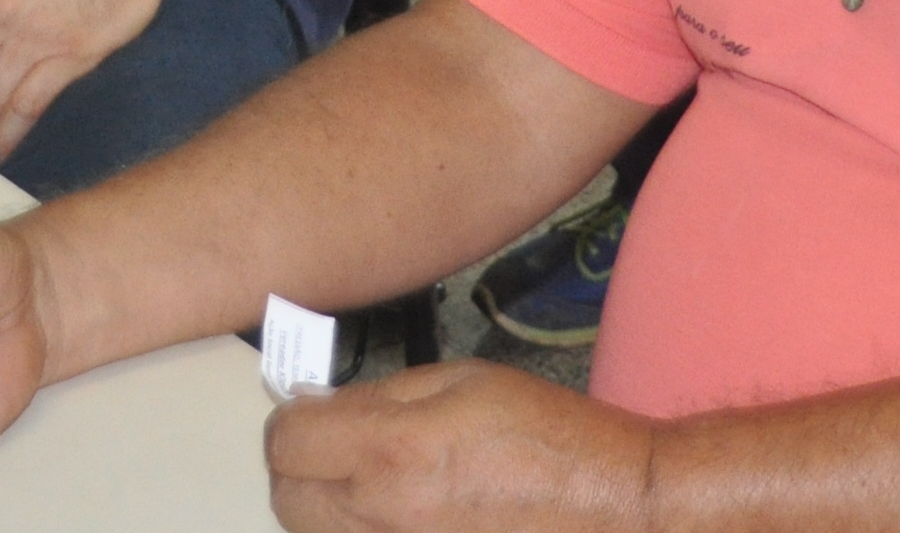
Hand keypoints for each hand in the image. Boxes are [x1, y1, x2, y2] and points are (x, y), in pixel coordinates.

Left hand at [262, 359, 656, 532]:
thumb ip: (381, 395)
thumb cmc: (550, 438)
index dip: (294, 420)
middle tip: (335, 446)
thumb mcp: (464, 381)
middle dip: (301, 466)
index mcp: (393, 452)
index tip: (314, 414)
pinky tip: (399, 513)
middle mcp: (384, 518)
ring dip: (328, 505)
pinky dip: (364, 531)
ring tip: (372, 482)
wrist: (614, 508)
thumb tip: (321, 407)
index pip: (286, 442)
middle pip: (287, 498)